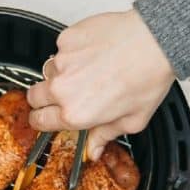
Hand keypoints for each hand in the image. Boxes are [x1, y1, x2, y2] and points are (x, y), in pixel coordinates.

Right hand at [27, 9, 175, 160]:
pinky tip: (92, 52)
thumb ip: (105, 136)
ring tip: (85, 70)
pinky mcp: (66, 40)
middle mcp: (63, 88)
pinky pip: (60, 48)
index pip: (39, 121)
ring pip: (48, 71)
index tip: (45, 117)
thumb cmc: (147, 77)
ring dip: (60, 73)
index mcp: (75, 113)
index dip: (41, 120)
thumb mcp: (132, 121)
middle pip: (33, 96)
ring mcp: (62, 62)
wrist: (155, 40)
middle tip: (62, 94)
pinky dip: (71, 51)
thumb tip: (94, 149)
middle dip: (43, 98)